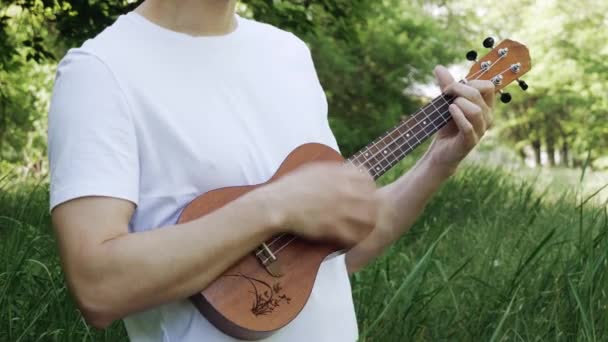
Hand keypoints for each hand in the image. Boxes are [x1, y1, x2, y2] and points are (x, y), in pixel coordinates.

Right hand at [260, 162, 379, 246]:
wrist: (278, 203)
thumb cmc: (293, 186)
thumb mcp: (315, 169)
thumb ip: (334, 170)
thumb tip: (346, 170)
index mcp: (341, 174)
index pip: (368, 179)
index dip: (368, 188)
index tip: (363, 195)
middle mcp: (344, 190)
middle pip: (373, 199)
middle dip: (371, 206)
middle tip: (365, 214)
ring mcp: (341, 209)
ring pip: (369, 219)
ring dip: (367, 223)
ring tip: (361, 228)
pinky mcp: (333, 227)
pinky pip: (355, 235)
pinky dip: (354, 238)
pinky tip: (348, 238)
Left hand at [426, 65, 494, 172]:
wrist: (441, 150)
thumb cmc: (447, 125)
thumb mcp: (446, 103)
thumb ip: (446, 86)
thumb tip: (438, 67)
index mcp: (486, 106)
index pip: (488, 86)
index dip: (470, 82)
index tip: (451, 87)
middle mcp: (487, 117)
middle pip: (478, 95)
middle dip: (459, 90)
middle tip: (445, 94)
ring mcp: (480, 130)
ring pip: (475, 110)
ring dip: (459, 103)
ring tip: (448, 106)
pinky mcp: (470, 142)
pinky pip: (468, 127)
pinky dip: (458, 116)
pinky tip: (450, 110)